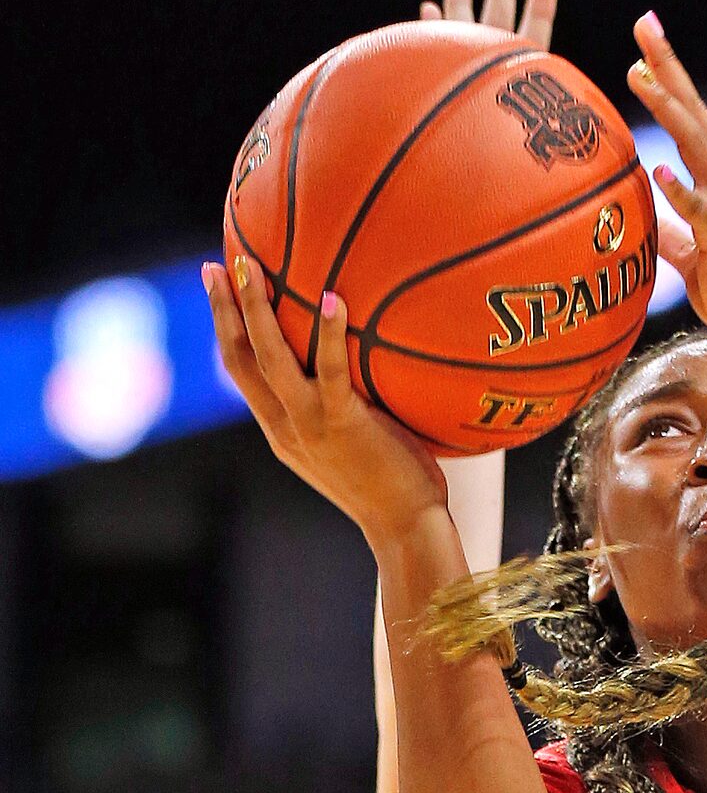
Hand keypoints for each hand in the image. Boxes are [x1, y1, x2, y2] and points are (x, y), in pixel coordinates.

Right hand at [206, 255, 447, 553]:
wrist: (404, 529)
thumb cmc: (392, 487)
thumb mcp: (350, 446)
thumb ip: (339, 411)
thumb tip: (358, 368)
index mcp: (281, 431)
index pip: (243, 373)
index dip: (225, 329)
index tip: (218, 289)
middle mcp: (285, 427)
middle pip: (240, 359)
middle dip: (224, 309)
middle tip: (217, 264)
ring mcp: (309, 425)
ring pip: (268, 358)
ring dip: (254, 310)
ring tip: (251, 265)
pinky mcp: (342, 424)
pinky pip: (330, 371)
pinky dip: (328, 333)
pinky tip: (332, 297)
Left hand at [627, 11, 706, 362]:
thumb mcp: (693, 255)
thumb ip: (673, 233)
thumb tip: (649, 221)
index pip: (690, 116)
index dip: (667, 78)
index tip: (643, 42)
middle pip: (694, 111)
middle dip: (668, 66)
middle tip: (644, 23)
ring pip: (696, 145)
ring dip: (668, 108)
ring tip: (638, 75)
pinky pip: (697, 209)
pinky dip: (678, 188)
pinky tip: (658, 166)